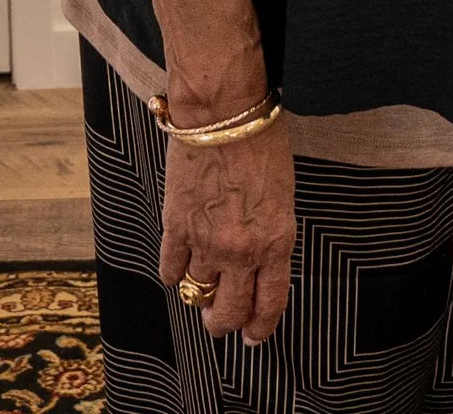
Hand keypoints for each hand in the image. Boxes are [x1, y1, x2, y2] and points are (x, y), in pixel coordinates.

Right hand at [159, 123, 295, 344]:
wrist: (223, 115)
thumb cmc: (261, 145)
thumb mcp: (281, 197)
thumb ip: (270, 235)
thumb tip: (257, 261)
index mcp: (275, 242)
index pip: (269, 304)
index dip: (260, 328)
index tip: (253, 338)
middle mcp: (241, 251)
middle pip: (230, 311)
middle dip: (225, 325)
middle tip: (220, 325)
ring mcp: (205, 241)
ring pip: (198, 293)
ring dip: (198, 299)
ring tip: (199, 295)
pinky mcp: (175, 226)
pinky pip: (170, 267)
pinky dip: (173, 274)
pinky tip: (177, 270)